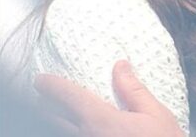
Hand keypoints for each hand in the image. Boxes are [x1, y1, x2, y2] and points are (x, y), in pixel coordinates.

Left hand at [34, 61, 184, 135]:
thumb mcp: (156, 116)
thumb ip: (133, 90)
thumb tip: (120, 65)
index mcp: (100, 121)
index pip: (67, 97)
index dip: (50, 86)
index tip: (39, 80)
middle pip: (53, 118)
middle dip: (43, 105)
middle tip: (41, 97)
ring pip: (59, 133)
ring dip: (52, 122)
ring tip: (52, 114)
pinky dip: (66, 133)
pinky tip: (75, 129)